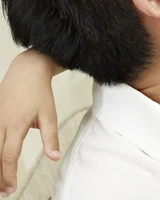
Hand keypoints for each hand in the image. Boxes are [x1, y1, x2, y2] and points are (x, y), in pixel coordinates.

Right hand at [0, 50, 60, 195]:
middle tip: (3, 191)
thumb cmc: (39, 93)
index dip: (9, 174)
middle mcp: (0, 123)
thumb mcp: (50, 114)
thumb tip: (54, 157)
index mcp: (16, 124)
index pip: (8, 155)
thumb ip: (51, 137)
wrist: (27, 71)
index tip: (12, 187)